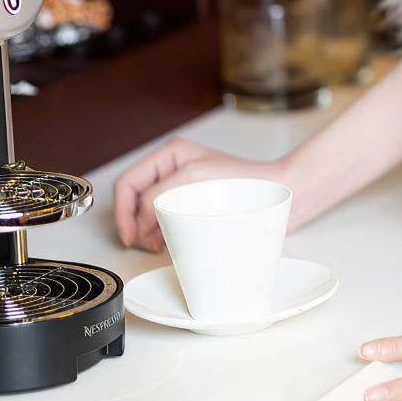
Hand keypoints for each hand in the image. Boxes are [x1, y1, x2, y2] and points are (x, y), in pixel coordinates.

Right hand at [112, 138, 297, 251]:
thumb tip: (140, 221)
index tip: (130, 236)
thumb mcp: (191, 180)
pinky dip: (164, 235)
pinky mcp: (194, 207)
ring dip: (148, 233)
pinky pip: (167, 222)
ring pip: (149, 214)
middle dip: (135, 224)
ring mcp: (183, 189)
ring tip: (160, 245)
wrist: (279, 195)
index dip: (122, 211)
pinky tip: (172, 244)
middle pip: (134, 200)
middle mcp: (174, 170)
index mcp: (170, 155)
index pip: (128, 183)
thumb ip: (157, 196)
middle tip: (145, 244)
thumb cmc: (245, 183)